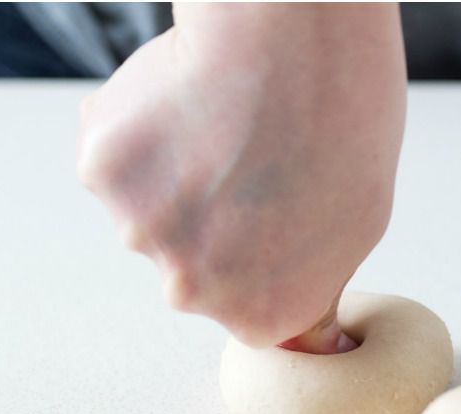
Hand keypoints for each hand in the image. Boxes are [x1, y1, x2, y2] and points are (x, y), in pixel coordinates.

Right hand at [77, 2, 405, 348]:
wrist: (287, 36)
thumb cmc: (341, 115)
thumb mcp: (358, 222)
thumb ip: (314, 283)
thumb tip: (309, 330)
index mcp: (260, 315)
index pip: (247, 304)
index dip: (261, 249)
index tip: (275, 207)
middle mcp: (190, 293)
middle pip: (189, 264)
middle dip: (210, 215)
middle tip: (250, 151)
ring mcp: (139, 236)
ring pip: (148, 209)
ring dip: (173, 171)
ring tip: (220, 118)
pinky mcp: (102, 175)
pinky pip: (115, 160)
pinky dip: (138, 132)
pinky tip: (182, 99)